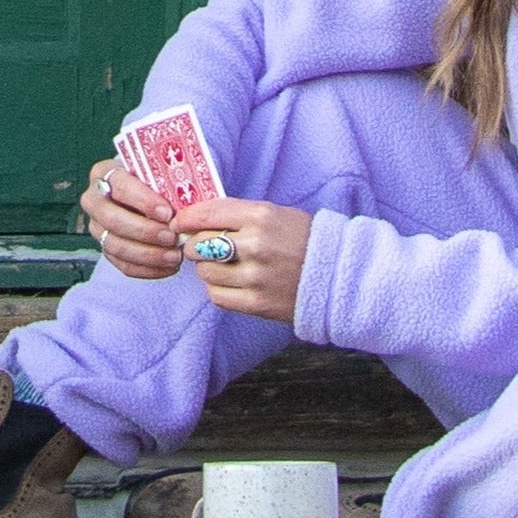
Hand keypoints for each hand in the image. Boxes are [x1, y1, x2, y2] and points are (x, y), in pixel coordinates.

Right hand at [80, 152, 181, 280]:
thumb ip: (167, 183)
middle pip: (112, 218)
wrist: (146, 196)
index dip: (144, 201)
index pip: (120, 186)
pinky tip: (169, 267)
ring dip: (148, 254)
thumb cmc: (155, 181)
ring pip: (115, 245)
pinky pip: (122, 264)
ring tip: (175, 255)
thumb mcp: (159, 174)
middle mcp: (94, 200)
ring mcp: (97, 227)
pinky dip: (148, 269)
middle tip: (172, 237)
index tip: (168, 213)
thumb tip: (190, 201)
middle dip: (144, 231)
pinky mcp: (105, 249)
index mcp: (105, 173)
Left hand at [175, 196, 310, 323]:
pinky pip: (217, 296)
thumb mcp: (274, 214)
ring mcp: (256, 276)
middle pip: (198, 244)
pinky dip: (218, 290)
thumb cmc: (303, 239)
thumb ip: (237, 215)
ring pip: (205, 272)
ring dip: (207, 269)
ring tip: (223, 266)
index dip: (185, 218)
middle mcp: (255, 245)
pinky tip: (231, 283)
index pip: (206, 213)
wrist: (338, 275)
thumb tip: (195, 219)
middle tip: (202, 246)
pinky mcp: (257, 303)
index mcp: (260, 216)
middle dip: (195, 245)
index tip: (178, 222)